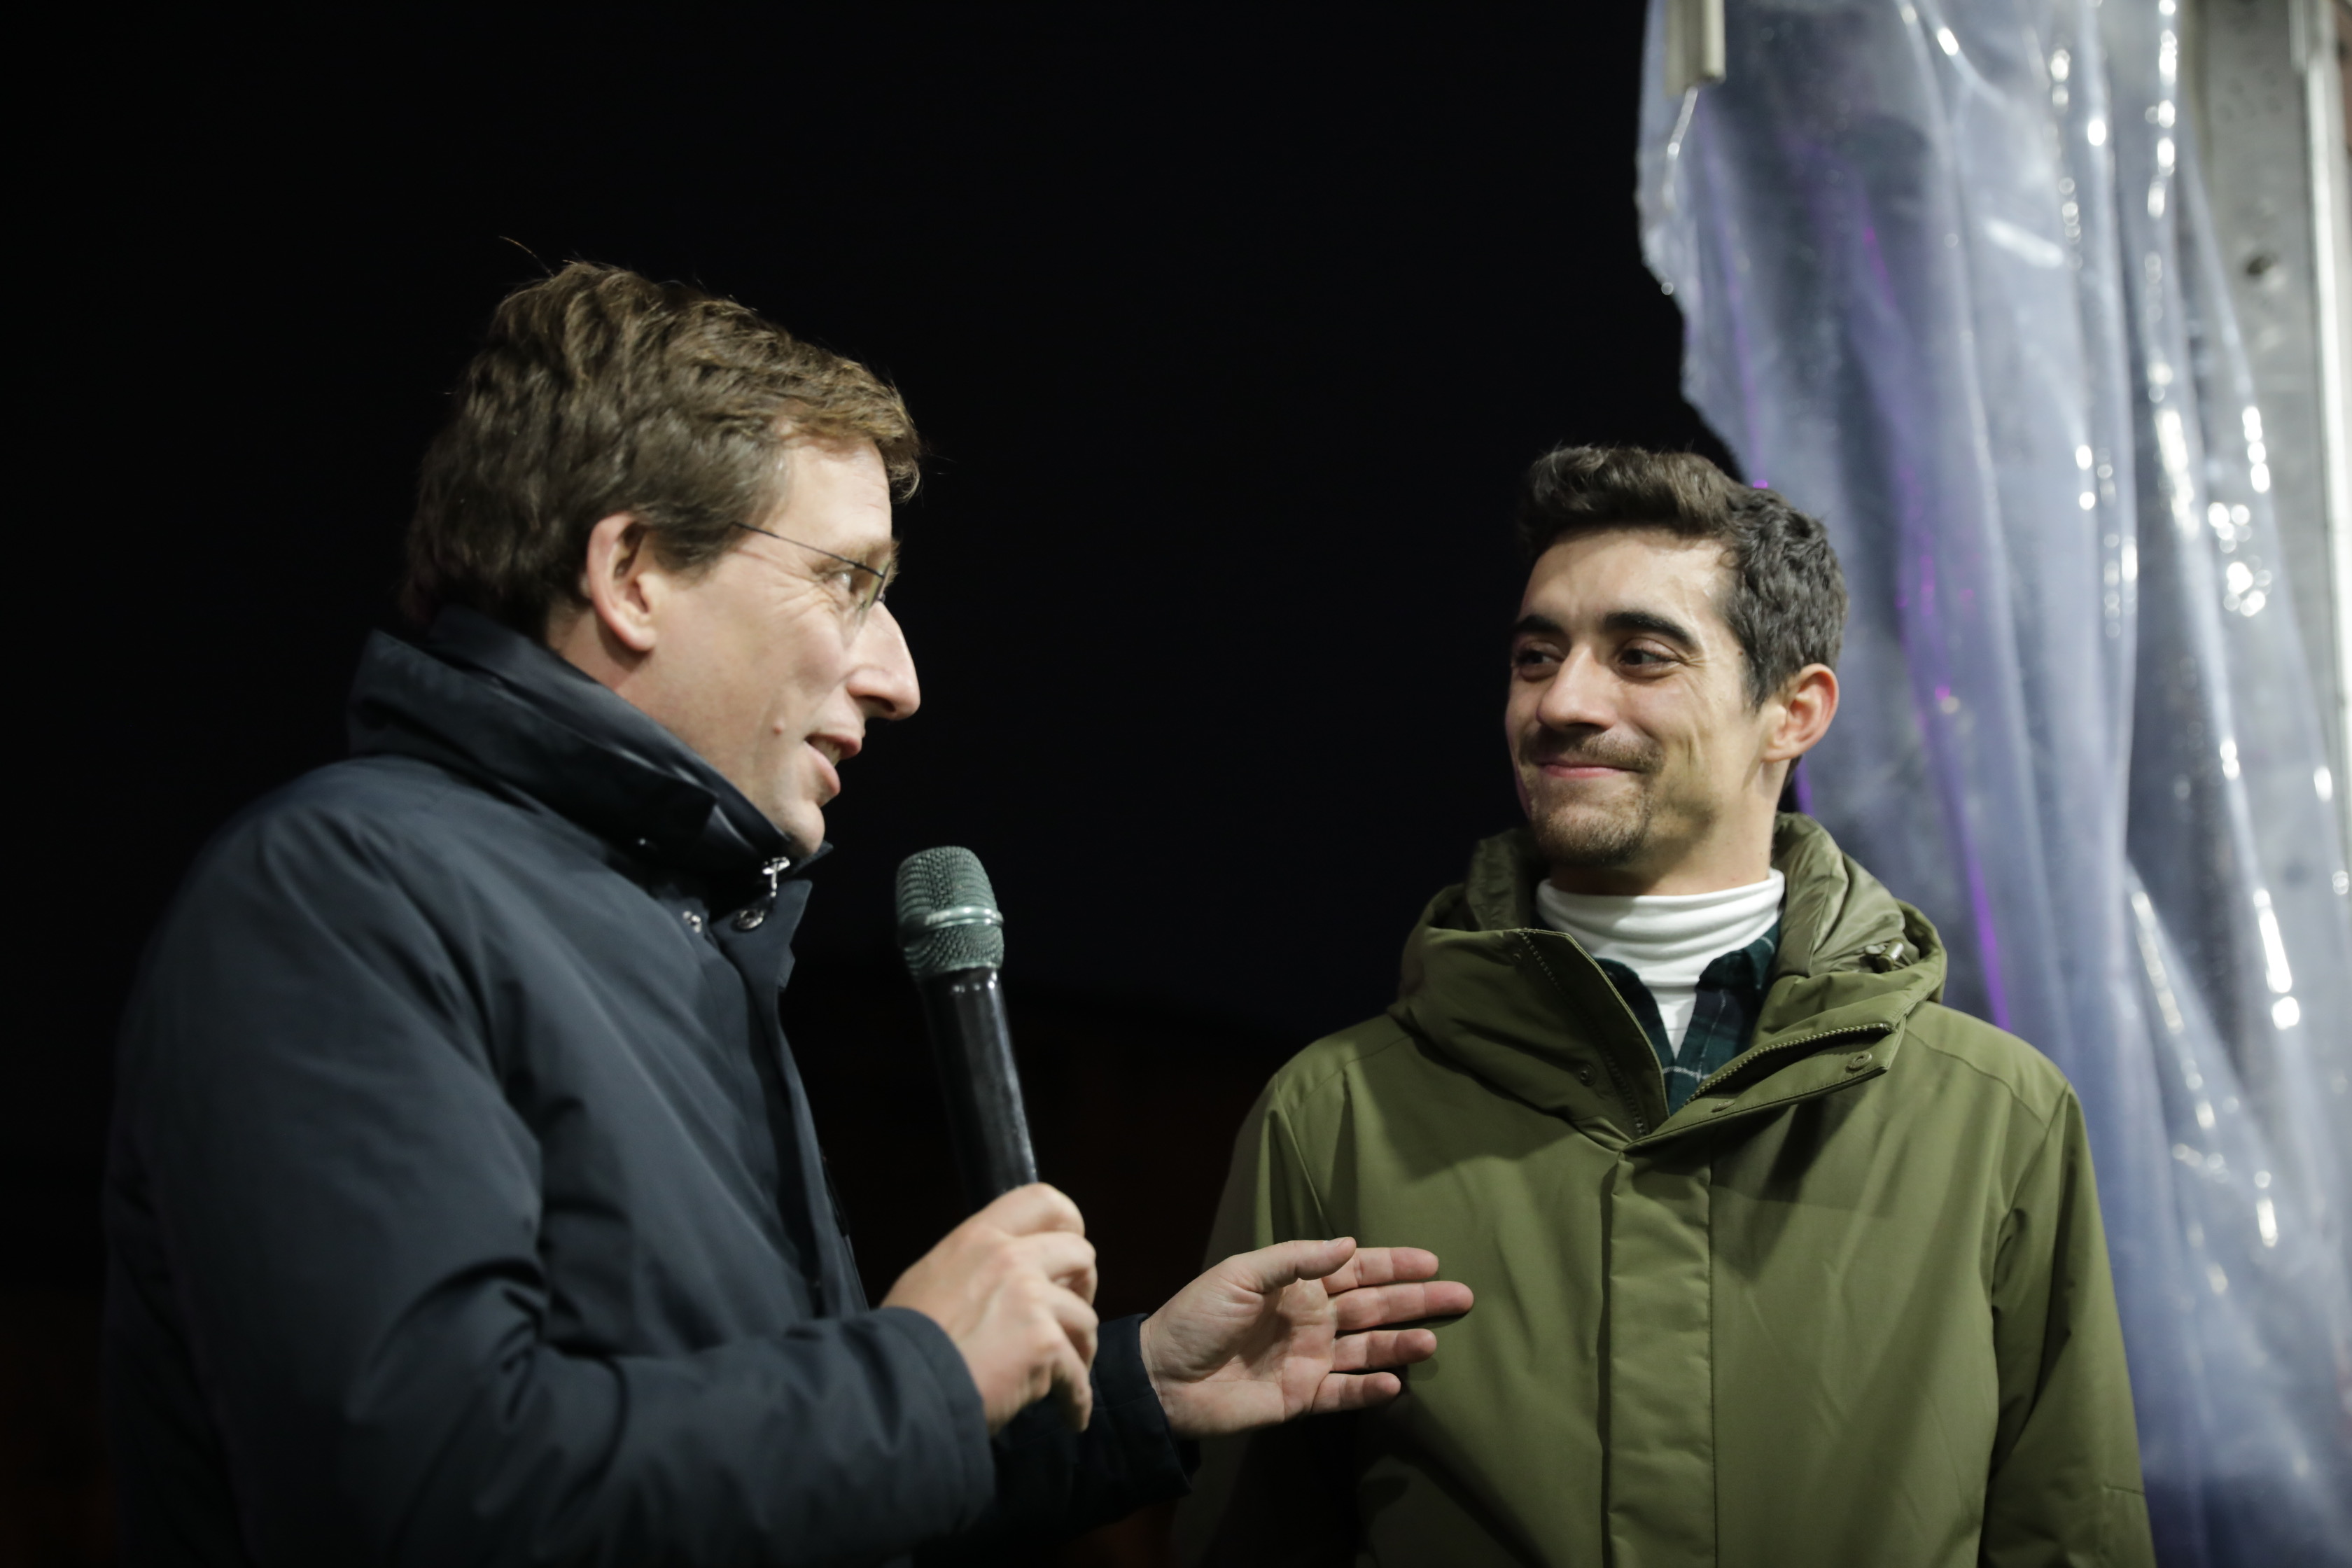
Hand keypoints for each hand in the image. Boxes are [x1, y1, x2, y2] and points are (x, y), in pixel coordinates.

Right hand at [882, 1184, 1099, 1433]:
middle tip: (1068, 1317)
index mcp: (980, 1238)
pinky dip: (1076, 1400)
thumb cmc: (903, 1342)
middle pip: (1081, 1253)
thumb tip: (1000, 1281)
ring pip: (1085, 1318)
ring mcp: (1032, 1299)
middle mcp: (1011, 1258)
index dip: (1068, 1225)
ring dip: (1080, 1349)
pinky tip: (1070, 1416)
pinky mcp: (1044, 1344)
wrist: (897, 1385)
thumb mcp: (929, 1280)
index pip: (1042, 1200)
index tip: (1065, 1257)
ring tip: (1066, 1376)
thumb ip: (972, 1267)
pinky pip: (1078, 1374)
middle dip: (1084, 1287)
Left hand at [1137, 1238, 1472, 1438]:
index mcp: (1298, 1285)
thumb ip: (1295, 1260)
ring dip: (1401, 1343)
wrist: (1161, 1378)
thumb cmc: (1196, 1316)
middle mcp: (1312, 1320)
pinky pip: (1345, 1393)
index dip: (1393, 1264)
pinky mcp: (1301, 1398)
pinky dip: (1370, 1389)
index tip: (1432, 1259)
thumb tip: (1349, 1244)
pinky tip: (1397, 1382)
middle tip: (1461, 1297)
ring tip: (1434, 1341)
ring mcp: (1310, 1360)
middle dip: (1417, 1301)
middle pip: (1374, 1307)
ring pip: (1368, 1349)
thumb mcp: (1241, 1274)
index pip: (1356, 1270)